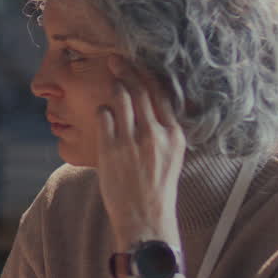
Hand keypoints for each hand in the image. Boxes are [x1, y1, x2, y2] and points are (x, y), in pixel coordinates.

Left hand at [95, 55, 185, 250]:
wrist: (144, 218)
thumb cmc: (156, 189)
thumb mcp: (171, 156)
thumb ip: (163, 131)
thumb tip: (152, 107)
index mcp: (174, 135)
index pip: (162, 94)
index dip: (148, 74)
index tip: (139, 62)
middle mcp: (155, 134)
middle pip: (140, 91)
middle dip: (126, 70)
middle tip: (115, 58)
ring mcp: (131, 140)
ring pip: (121, 99)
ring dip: (115, 87)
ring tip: (111, 80)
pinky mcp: (110, 149)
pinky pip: (104, 116)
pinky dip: (102, 110)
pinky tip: (103, 112)